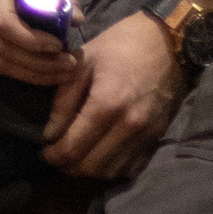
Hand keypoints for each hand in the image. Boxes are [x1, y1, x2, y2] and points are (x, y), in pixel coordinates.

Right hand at [0, 0, 79, 87]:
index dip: (31, 40)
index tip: (59, 44)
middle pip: (2, 48)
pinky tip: (48, 69)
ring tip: (63, 70)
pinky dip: (24, 71)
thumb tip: (77, 20)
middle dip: (39, 63)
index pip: (2, 22)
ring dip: (33, 72)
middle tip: (71, 63)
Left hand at [42, 12, 184, 179]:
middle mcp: (128, 126)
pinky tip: (100, 155)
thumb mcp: (83, 63)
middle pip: (90, 167)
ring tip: (76, 156)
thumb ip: (63, 100)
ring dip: (89, 170)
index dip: (52, 156)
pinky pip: (131, 168)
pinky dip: (112, 168)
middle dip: (68, 166)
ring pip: (111, 172)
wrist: (168, 41)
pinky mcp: (158, 136)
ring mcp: (146, 134)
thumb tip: (49, 133)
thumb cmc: (120, 46)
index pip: (72, 148)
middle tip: (56, 156)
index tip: (43, 151)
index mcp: (106, 105)